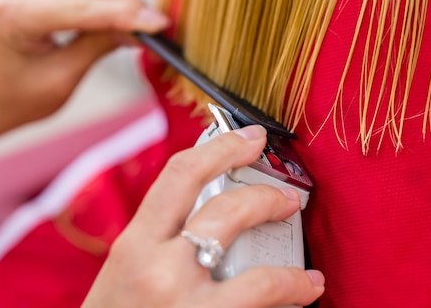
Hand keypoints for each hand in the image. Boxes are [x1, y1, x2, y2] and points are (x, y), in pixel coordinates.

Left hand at [0, 0, 169, 153]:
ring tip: (140, 21)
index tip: (160, 25)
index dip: (126, 15)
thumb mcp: (62, 80)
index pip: (81, 7)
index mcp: (11, 14)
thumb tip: (139, 30)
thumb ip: (99, 47)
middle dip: (126, 2)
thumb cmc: (15, 99)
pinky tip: (119, 10)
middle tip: (156, 26)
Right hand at [82, 125, 324, 307]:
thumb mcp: (125, 270)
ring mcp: (188, 307)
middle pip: (228, 213)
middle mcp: (159, 272)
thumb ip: (159, 239)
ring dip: (290, 269)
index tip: (250, 138)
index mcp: (135, 246)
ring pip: (259, 279)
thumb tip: (207, 211)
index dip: (223, 148)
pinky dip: (287, 301)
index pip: (182, 175)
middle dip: (266, 198)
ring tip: (306, 272)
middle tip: (286, 197)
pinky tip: (300, 298)